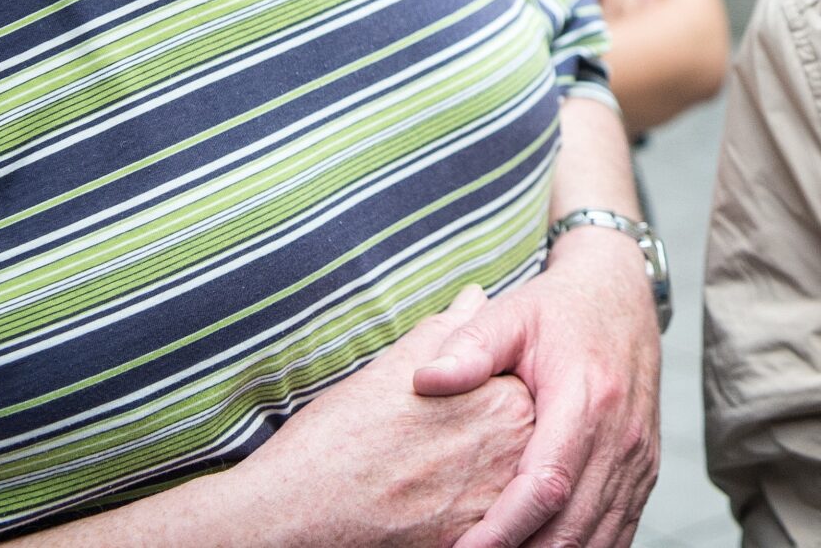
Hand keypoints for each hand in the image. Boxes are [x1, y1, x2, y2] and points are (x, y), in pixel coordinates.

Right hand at [227, 286, 536, 547]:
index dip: (492, 397)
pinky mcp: (474, 543)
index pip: (526, 391)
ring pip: (514, 491)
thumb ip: (446, 333)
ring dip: (487, 483)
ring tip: (434, 481)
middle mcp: (512, 454)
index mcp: (502, 400)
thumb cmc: (335, 439)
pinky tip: (433, 509)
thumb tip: (474, 297)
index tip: (457, 408)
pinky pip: (496, 529)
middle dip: (495, 443)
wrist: (293, 516)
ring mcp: (497, 506)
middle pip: (527, 443)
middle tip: (441, 449)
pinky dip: (480, 521)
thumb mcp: (392, 371)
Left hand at [413, 229, 661, 547]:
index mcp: (588, 399)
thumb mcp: (510, 314)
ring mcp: (639, 458)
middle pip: (573, 526)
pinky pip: (619, 531)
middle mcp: (622, 436)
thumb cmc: (560, 308)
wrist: (621, 294)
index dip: (503, 529)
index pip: (546, 484)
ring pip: (599, 538)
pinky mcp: (644, 471)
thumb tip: (425, 379)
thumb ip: (468, 345)